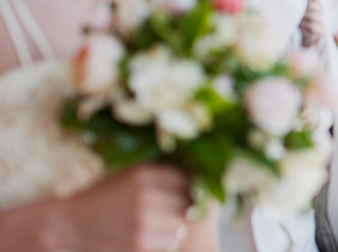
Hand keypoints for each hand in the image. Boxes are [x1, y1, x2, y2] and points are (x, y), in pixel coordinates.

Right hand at [56, 164, 192, 251]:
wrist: (66, 227)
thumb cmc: (99, 200)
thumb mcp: (124, 176)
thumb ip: (155, 174)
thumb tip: (192, 173)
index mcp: (142, 174)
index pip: (186, 178)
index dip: (188, 185)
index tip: (184, 191)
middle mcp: (145, 196)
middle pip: (187, 201)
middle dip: (184, 205)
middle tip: (172, 209)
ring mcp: (144, 221)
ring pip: (182, 222)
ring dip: (176, 223)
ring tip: (160, 222)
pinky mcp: (140, 243)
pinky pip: (171, 240)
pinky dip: (166, 239)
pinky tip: (152, 234)